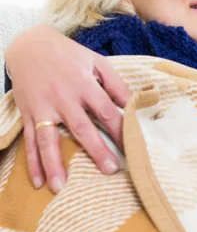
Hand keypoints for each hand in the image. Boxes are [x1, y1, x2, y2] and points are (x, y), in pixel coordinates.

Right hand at [5, 25, 130, 192]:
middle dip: (96, 150)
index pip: (106, 111)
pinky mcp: (28, 113)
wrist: (28, 44)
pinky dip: (32, 162)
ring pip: (49, 139)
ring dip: (54, 164)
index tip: (132, 147)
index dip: (120, 129)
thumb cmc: (68, 54)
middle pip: (81, 128)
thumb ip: (116, 83)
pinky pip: (29, 140)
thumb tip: (133, 104)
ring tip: (60, 187)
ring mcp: (43, 107)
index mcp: (84, 84)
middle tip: (110, 170)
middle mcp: (63, 98)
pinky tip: (38, 181)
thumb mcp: (97, 61)